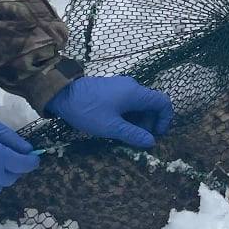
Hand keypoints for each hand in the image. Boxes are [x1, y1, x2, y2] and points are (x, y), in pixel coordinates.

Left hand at [46, 75, 174, 148]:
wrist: (63, 93)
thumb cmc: (88, 110)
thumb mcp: (111, 127)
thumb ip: (133, 134)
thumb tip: (151, 142)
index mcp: (136, 93)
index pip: (163, 102)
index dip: (165, 119)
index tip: (156, 135)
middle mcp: (132, 86)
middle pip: (151, 104)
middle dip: (149, 123)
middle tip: (137, 139)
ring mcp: (121, 86)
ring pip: (139, 104)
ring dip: (137, 121)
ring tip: (125, 135)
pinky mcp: (112, 89)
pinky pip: (128, 102)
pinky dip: (128, 115)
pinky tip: (116, 126)